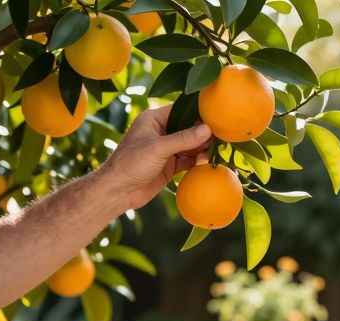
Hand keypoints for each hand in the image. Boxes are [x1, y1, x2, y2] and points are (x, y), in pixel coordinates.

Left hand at [96, 105, 213, 213]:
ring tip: (215, 150)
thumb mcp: (158, 148)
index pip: (180, 111)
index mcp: (153, 120)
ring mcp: (166, 150)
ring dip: (201, 148)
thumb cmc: (131, 163)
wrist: (118, 191)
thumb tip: (208, 129)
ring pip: (190, 145)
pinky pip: (188, 160)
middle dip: (202, 133)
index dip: (197, 114)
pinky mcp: (170, 165)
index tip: (216, 117)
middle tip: (220, 136)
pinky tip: (206, 161)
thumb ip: (183, 139)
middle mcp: (161, 132)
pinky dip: (197, 161)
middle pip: (188, 128)